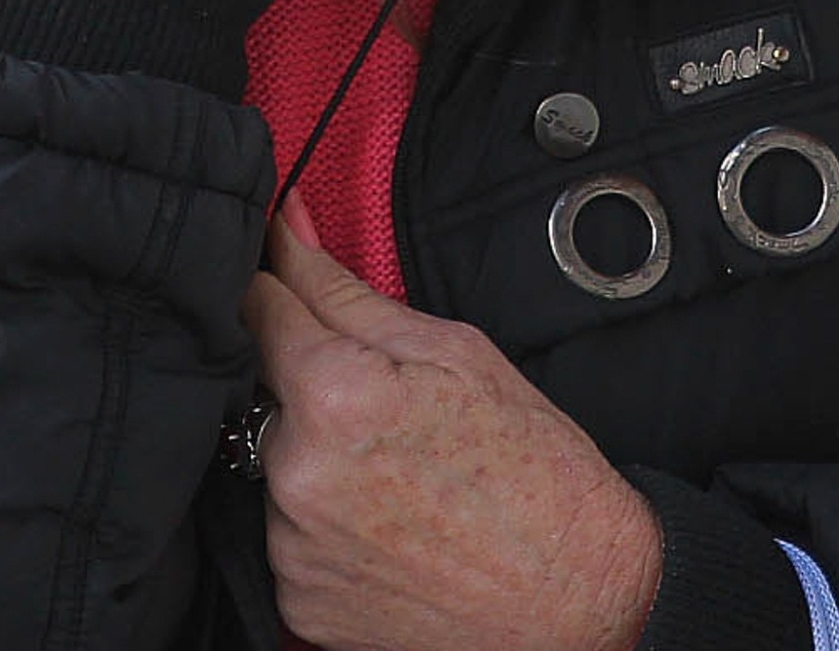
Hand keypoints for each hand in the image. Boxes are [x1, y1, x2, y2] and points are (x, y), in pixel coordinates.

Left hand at [243, 205, 660, 650]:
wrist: (579, 607)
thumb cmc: (534, 475)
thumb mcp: (455, 352)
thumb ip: (348, 290)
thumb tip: (287, 230)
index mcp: (333, 395)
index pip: (258, 305)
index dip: (282, 288)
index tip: (295, 286)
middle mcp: (297, 474)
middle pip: (264, 389)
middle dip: (309, 383)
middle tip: (387, 411)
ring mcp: (294, 548)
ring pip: (276, 463)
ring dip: (315, 456)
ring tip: (398, 477)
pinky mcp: (298, 601)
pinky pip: (291, 534)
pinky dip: (326, 523)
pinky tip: (388, 526)